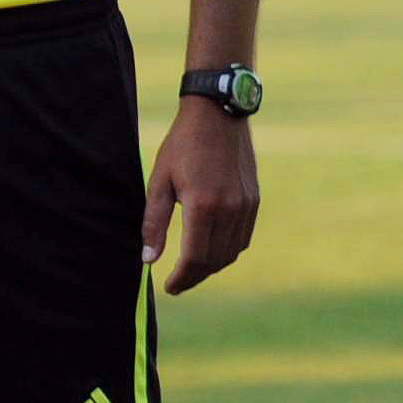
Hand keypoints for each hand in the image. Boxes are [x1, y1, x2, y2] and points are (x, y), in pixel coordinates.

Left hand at [140, 97, 258, 293]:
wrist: (219, 115)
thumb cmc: (183, 145)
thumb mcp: (159, 181)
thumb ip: (153, 222)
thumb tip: (148, 259)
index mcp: (202, 205)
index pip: (194, 258)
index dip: (181, 279)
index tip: (167, 287)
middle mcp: (229, 209)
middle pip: (214, 261)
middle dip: (194, 277)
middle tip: (176, 283)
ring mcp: (245, 206)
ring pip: (231, 253)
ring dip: (212, 266)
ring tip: (192, 268)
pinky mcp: (254, 200)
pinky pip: (243, 238)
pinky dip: (227, 251)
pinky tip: (212, 248)